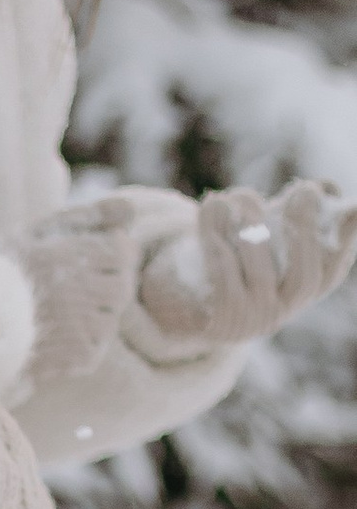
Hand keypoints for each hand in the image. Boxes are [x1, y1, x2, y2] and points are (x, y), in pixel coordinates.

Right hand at [17, 193, 187, 382]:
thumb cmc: (3, 271)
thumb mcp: (41, 231)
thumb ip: (89, 216)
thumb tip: (132, 210)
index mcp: (74, 256)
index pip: (124, 250)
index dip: (109, 252)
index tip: (83, 258)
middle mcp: (82, 292)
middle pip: (122, 286)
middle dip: (104, 284)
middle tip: (70, 290)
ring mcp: (82, 328)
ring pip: (111, 317)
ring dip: (93, 315)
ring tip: (58, 314)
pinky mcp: (78, 357)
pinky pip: (96, 347)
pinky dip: (81, 343)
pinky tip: (52, 338)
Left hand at [135, 178, 356, 354]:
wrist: (171, 299)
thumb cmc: (226, 259)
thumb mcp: (261, 236)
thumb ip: (290, 213)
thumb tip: (326, 188)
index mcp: (299, 293)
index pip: (332, 271)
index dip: (347, 241)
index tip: (354, 207)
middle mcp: (282, 312)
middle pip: (306, 277)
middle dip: (308, 229)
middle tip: (305, 189)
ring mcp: (251, 321)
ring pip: (262, 272)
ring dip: (254, 224)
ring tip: (242, 193)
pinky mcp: (217, 320)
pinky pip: (223, 275)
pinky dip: (218, 235)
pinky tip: (213, 205)